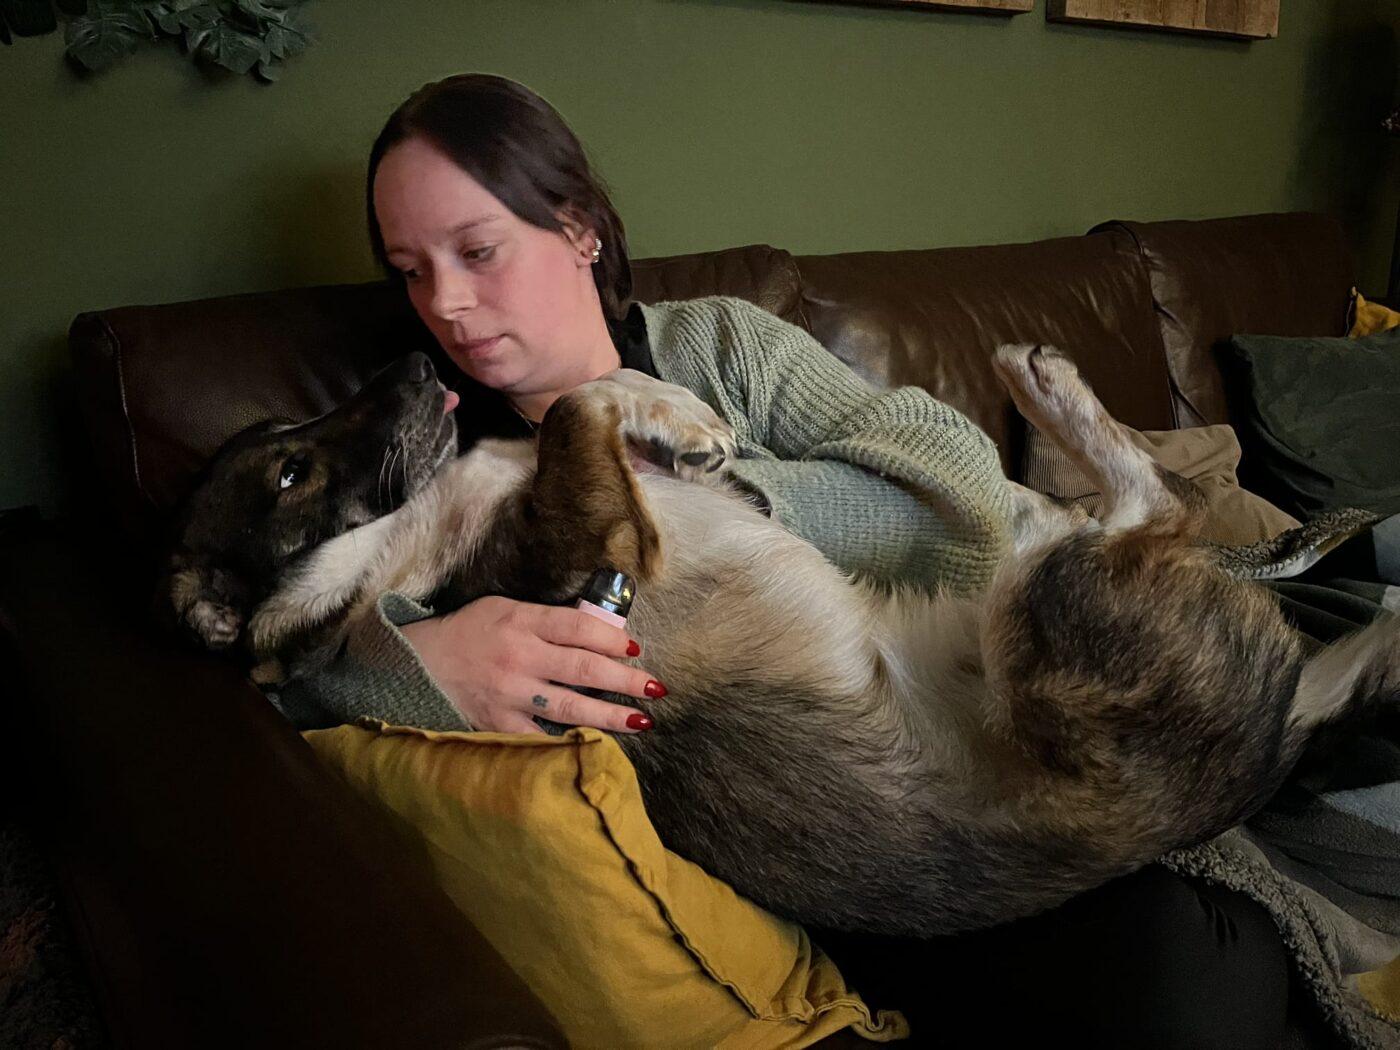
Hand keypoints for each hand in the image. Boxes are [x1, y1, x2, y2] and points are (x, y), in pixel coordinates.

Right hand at [400, 595, 664, 733]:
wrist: (417, 663)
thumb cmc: (470, 631)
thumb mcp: (505, 609)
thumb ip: (548, 619)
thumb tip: (599, 630)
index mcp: (520, 621)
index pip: (577, 628)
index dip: (612, 639)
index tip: (636, 649)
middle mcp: (518, 657)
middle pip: (583, 669)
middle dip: (625, 680)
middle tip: (656, 687)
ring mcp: (509, 694)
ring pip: (569, 708)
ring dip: (610, 715)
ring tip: (642, 720)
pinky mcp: (498, 723)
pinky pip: (541, 737)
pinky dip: (569, 743)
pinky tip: (596, 746)